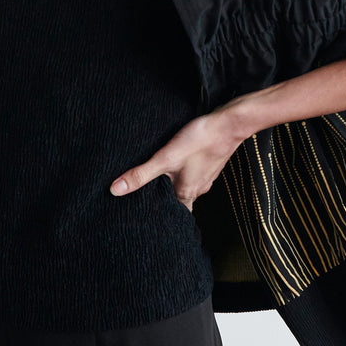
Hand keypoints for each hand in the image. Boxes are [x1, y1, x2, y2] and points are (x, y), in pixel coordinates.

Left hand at [110, 108, 245, 210]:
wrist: (229, 124)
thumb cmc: (199, 141)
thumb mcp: (165, 158)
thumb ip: (141, 175)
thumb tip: (115, 190)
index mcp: (186, 193)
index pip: (176, 216)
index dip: (164, 218)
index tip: (152, 220)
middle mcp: (198, 188)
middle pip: (180, 201)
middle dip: (166, 200)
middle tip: (150, 199)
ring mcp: (206, 176)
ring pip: (187, 186)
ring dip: (175, 185)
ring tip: (161, 180)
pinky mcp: (210, 162)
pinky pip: (195, 173)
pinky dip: (185, 172)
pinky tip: (178, 162)